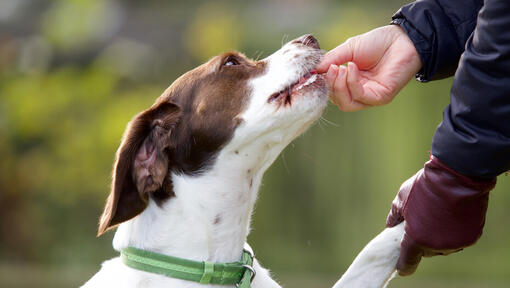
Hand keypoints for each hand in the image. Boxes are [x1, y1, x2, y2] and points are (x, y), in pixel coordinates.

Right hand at [316, 25, 421, 110]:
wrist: (401, 39)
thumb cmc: (378, 43)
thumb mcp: (348, 49)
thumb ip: (331, 60)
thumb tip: (315, 70)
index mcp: (351, 82)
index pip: (332, 91)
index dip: (323, 83)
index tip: (317, 70)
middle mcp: (360, 92)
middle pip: (337, 100)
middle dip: (330, 85)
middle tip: (330, 69)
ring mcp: (370, 97)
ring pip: (346, 103)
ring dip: (339, 86)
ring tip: (340, 69)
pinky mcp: (380, 98)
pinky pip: (360, 96)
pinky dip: (352, 83)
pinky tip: (352, 67)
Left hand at [386, 156, 495, 275]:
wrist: (457, 176)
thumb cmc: (425, 187)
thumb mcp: (402, 198)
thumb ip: (394, 215)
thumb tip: (389, 224)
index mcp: (416, 239)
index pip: (407, 261)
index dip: (403, 264)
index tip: (401, 266)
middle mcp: (437, 246)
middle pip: (426, 250)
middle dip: (421, 239)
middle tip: (419, 223)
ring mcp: (455, 243)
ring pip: (443, 246)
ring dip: (438, 236)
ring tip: (435, 216)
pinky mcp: (471, 238)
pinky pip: (458, 239)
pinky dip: (453, 232)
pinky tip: (450, 216)